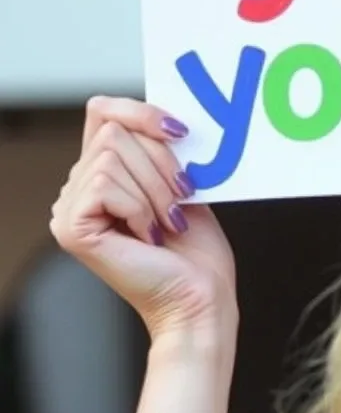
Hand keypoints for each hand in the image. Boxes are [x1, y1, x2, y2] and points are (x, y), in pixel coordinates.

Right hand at [49, 96, 237, 339]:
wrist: (200, 300)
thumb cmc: (197, 256)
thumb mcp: (182, 187)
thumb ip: (161, 151)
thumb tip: (165, 116)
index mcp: (104, 177)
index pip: (104, 112)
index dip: (141, 112)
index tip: (182, 132)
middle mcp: (79, 191)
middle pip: (113, 131)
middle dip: (161, 164)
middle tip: (181, 203)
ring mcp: (69, 210)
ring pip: (111, 155)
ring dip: (156, 189)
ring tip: (168, 224)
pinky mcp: (71, 227)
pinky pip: (105, 184)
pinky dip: (141, 207)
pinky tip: (151, 236)